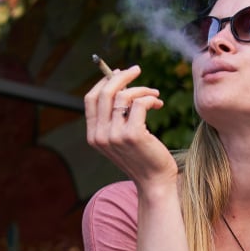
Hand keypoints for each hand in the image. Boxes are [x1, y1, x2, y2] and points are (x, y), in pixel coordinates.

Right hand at [84, 65, 177, 188]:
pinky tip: (158, 104)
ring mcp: (115, 136)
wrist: (155, 181)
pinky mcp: (133, 135)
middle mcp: (100, 135)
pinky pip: (140, 104)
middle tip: (136, 69)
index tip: (118, 72)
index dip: (104, 82)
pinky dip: (150, 98)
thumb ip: (116, 117)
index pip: (91, 99)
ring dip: (142, 90)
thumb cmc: (143, 156)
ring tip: (155, 94)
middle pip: (105, 93)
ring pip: (124, 96)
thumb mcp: (122, 136)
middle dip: (121, 76)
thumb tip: (120, 83)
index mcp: (93, 135)